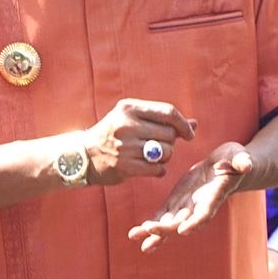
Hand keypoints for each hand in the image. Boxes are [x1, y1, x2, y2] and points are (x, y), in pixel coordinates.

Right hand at [81, 98, 195, 185]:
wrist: (83, 155)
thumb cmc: (113, 134)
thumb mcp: (131, 118)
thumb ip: (162, 120)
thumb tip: (194, 124)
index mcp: (129, 108)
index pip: (168, 112)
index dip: (183, 124)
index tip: (189, 134)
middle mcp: (126, 125)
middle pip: (169, 134)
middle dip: (170, 143)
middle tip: (160, 147)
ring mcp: (125, 146)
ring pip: (165, 153)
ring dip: (165, 157)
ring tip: (153, 157)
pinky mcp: (124, 166)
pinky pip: (157, 169)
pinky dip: (159, 170)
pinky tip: (150, 168)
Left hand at [126, 142, 250, 251]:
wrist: (227, 166)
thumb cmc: (236, 160)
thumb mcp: (239, 157)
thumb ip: (242, 162)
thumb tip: (246, 164)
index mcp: (213, 197)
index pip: (204, 213)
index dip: (194, 222)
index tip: (183, 230)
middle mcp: (199, 207)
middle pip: (182, 222)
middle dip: (166, 228)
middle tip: (150, 230)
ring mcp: (187, 207)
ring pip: (168, 223)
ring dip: (152, 231)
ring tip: (135, 237)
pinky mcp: (177, 202)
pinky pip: (161, 216)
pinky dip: (149, 226)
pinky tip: (135, 234)